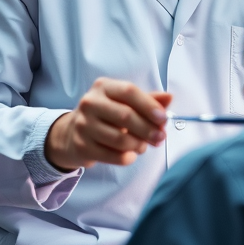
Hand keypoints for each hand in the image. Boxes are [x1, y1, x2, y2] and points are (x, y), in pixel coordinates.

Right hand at [44, 78, 172, 169]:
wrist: (74, 133)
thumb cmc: (107, 115)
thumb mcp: (125, 102)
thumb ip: (148, 100)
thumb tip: (169, 98)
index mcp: (103, 87)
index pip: (129, 91)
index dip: (148, 105)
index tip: (163, 118)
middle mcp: (90, 102)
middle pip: (125, 116)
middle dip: (148, 129)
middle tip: (161, 137)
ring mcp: (83, 125)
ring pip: (120, 139)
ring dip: (139, 145)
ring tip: (143, 145)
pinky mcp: (82, 146)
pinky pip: (113, 156)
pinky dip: (128, 157)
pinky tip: (131, 154)